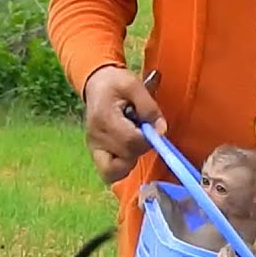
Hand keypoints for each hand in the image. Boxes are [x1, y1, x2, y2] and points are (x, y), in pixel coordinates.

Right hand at [82, 66, 166, 183]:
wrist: (96, 84)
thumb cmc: (116, 83)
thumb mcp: (134, 85)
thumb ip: (149, 108)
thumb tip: (161, 131)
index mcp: (104, 118)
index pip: (130, 140)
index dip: (147, 138)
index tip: (152, 128)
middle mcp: (95, 137)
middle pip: (126, 155)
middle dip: (141, 146)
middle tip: (142, 131)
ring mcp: (93, 147)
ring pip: (116, 170)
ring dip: (131, 159)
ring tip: (132, 141)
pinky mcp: (95, 153)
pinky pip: (108, 173)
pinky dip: (121, 168)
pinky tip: (127, 153)